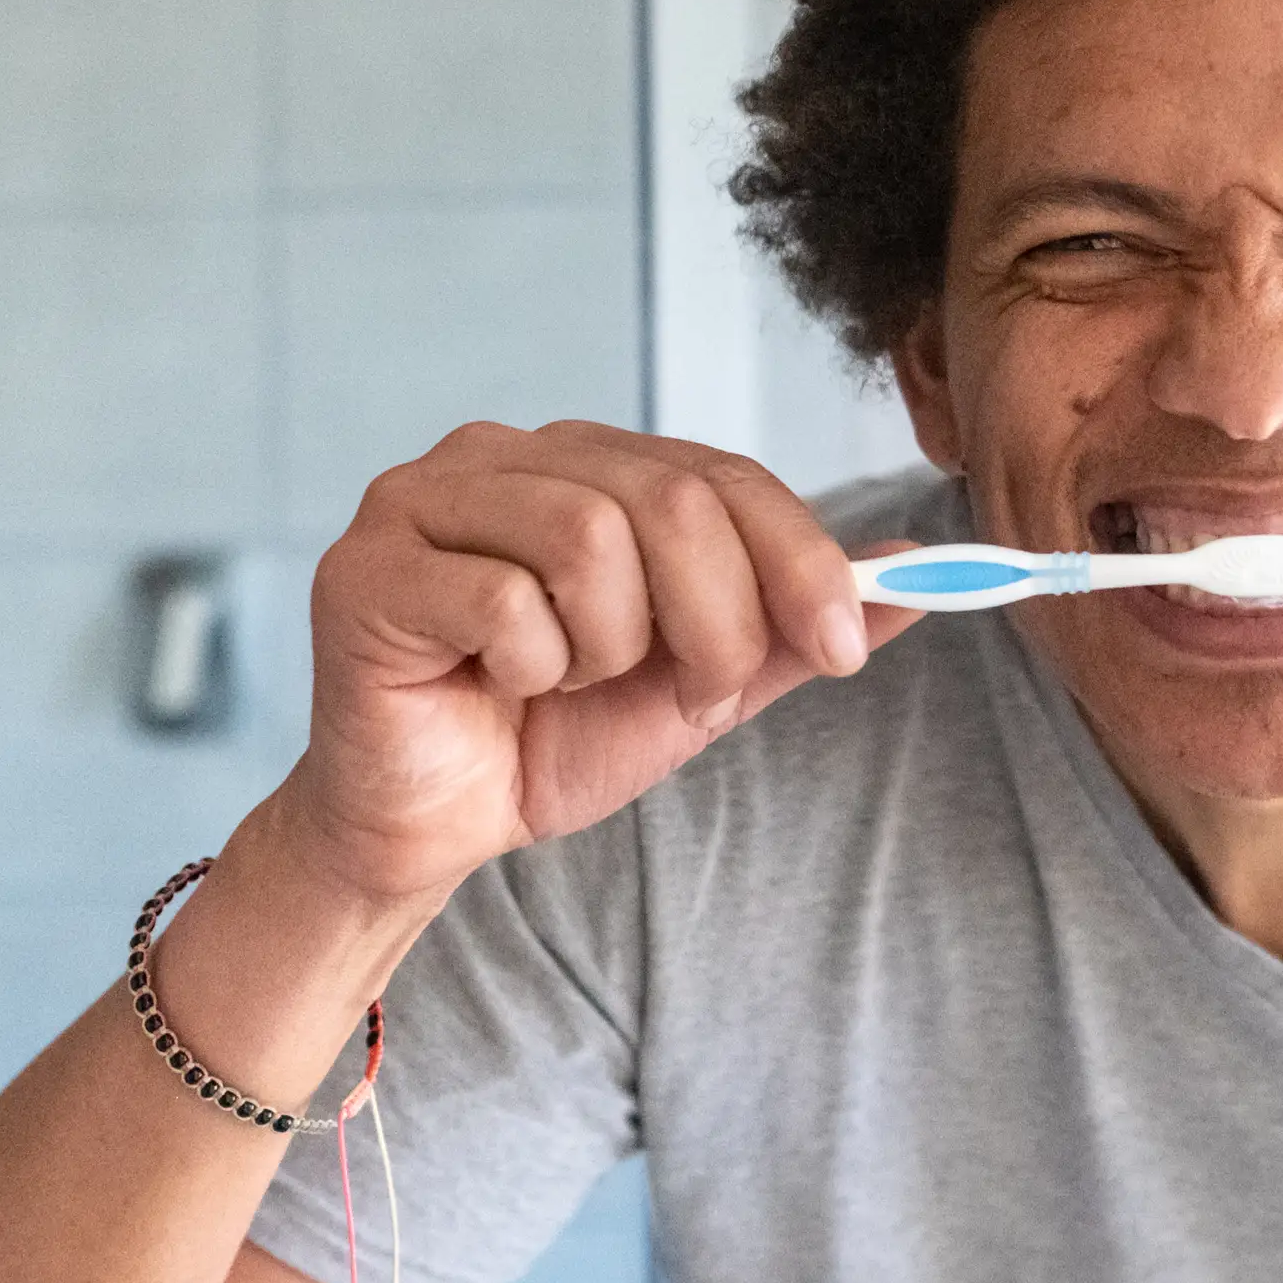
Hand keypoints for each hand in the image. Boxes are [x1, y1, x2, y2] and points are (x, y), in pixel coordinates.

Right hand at [276, 420, 921, 907]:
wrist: (432, 828)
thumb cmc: (549, 740)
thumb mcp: (699, 683)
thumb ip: (790, 626)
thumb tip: (916, 575)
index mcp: (583, 461)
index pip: (721, 474)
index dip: (799, 558)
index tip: (843, 647)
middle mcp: (501, 454)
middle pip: (668, 501)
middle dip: (714, 621)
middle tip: (689, 693)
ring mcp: (422, 500)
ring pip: (587, 540)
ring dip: (609, 649)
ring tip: (570, 682)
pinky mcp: (367, 568)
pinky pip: (501, 600)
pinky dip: (531, 666)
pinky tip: (499, 685)